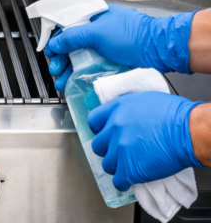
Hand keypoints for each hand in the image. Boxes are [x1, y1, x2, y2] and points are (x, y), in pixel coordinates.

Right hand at [46, 5, 195, 91]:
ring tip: (62, 82)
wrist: (159, 50)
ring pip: (81, 60)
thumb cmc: (132, 36)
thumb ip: (71, 38)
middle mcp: (98, 33)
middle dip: (61, 59)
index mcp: (93, 18)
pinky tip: (76, 83)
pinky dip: (83, 77)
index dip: (56, 40)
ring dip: (69, 71)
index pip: (67, 28)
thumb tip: (54, 44)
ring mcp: (106, 48)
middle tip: (56, 69)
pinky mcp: (113, 62)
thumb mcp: (95, 33)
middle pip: (72, 47)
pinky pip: (93, 69)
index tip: (49, 52)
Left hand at [88, 91, 202, 190]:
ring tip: (126, 166)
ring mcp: (120, 149)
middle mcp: (114, 128)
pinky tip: (127, 181)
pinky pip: (118, 181)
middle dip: (107, 149)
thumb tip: (127, 117)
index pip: (94, 121)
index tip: (105, 134)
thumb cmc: (176, 115)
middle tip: (118, 152)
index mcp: (117, 110)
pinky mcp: (129, 169)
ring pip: (107, 164)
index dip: (99, 130)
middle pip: (98, 145)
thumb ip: (128, 110)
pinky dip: (122, 183)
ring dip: (116, 166)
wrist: (189, 132)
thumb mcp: (145, 100)